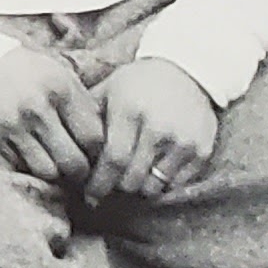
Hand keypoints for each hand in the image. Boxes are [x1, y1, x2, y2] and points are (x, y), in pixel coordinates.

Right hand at [0, 43, 101, 185]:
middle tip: (78, 170)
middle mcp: (37, 109)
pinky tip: (29, 155)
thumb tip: (102, 137)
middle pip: (73, 161)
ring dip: (54, 172)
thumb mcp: (57, 73)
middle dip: (80, 171)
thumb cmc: (21, 69)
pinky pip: (18, 166)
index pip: (93, 137)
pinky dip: (27, 165)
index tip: (93, 153)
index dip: (98, 152)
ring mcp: (12, 125)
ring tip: (54, 165)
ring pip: (47, 170)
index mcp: (60, 89)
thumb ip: (81, 102)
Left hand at [82, 58, 220, 207]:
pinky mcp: (202, 151)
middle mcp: (158, 128)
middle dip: (116, 189)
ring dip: (138, 189)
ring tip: (129, 180)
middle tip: (107, 188)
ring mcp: (183, 141)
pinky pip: (177, 184)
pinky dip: (162, 185)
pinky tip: (151, 174)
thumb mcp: (107, 91)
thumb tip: (64, 154)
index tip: (89, 197)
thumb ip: (86, 120)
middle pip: (132, 180)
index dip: (99, 184)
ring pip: (154, 186)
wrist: (187, 70)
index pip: (113, 161)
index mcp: (129, 112)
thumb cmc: (137, 84)